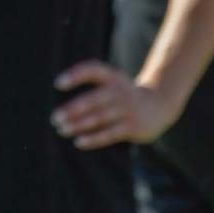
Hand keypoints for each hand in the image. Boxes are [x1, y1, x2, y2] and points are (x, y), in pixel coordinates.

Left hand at [51, 61, 180, 149]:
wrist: (159, 105)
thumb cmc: (123, 94)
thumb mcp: (112, 81)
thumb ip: (90, 82)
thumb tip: (60, 98)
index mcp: (113, 77)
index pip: (93, 70)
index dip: (75, 75)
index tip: (58, 84)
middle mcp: (120, 91)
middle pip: (92, 100)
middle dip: (72, 110)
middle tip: (55, 118)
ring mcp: (127, 109)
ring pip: (99, 118)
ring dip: (78, 125)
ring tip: (62, 130)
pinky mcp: (132, 127)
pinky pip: (109, 134)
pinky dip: (93, 139)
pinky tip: (78, 142)